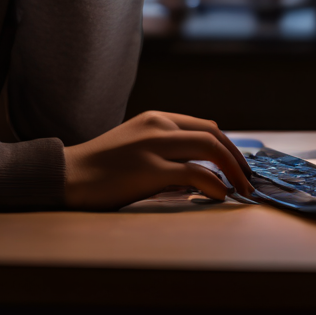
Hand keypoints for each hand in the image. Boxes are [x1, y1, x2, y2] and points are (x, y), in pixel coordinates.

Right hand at [63, 110, 253, 209]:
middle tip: (249, 180)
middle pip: (213, 135)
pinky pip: (195, 174)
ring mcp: (153, 146)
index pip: (205, 126)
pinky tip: (221, 196)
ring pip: (210, 149)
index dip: (229, 146)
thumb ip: (164, 150)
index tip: (240, 166)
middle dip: (238, 158)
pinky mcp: (148, 170)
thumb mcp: (135, 145)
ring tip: (242, 190)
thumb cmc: (100, 167)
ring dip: (234, 171)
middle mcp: (157, 126)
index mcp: (155, 119)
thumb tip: (197, 173)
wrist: (67, 175)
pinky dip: (216, 185)